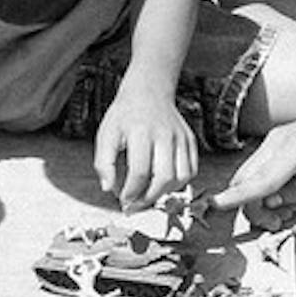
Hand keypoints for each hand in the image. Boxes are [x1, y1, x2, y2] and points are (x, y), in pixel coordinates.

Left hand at [94, 86, 196, 211]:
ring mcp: (181, 137)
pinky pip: (191, 170)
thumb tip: (108, 189)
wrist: (148, 92)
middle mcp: (165, 134)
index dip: (131, 192)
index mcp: (141, 132)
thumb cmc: (125, 116)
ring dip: (165, 192)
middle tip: (136, 204)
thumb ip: (104, 163)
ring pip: (181, 177)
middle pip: (164, 178)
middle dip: (148, 198)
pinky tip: (163, 182)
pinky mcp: (190, 140)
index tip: (123, 199)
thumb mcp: (106, 134)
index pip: (140, 172)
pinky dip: (179, 183)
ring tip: (149, 193)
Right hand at [211, 100, 295, 214]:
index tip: (214, 206)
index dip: (237, 197)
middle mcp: (278, 142)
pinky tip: (288, 197)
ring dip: (259, 199)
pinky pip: (259, 169)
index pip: (260, 179)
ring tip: (288, 212)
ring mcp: (274, 140)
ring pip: (249, 175)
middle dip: (253, 208)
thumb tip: (272, 201)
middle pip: (246, 180)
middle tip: (278, 224)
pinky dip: (265, 188)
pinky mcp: (276, 143)